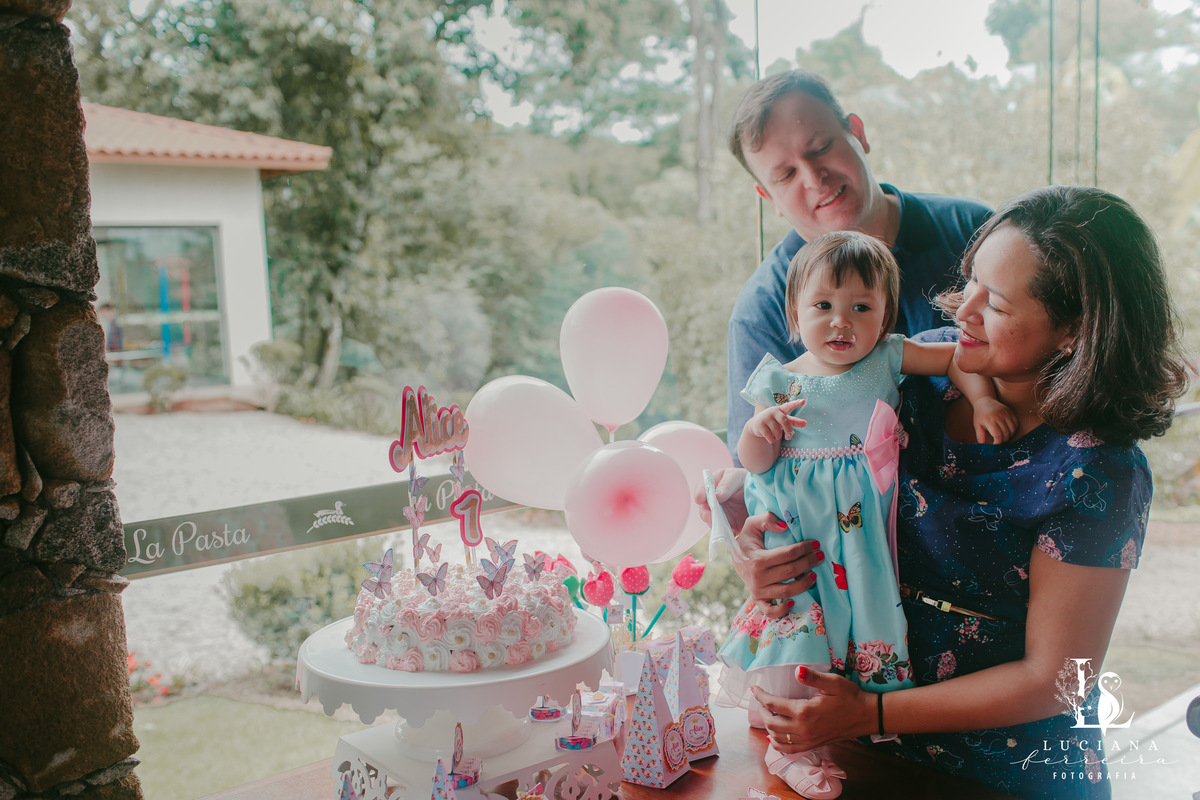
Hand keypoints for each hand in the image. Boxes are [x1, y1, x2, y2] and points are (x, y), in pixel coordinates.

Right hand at [694, 467, 748, 531]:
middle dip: (705, 512)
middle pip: (704, 508)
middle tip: (708, 516)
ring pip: (711, 520)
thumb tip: (716, 496)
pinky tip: (728, 531)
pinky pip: (723, 530)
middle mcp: (714, 500)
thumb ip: (726, 485)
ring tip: (718, 525)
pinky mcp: (729, 524)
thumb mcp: (737, 477)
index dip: (699, 494)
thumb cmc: (747, 480)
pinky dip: (724, 532)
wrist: (762, 493)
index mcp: (713, 485)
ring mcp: (720, 513)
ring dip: (713, 523)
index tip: (700, 499)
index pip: (702, 489)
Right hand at [733, 515, 822, 618]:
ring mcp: (757, 591)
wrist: (734, 557)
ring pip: (787, 591)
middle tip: (820, 556)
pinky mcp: (757, 599)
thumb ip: (766, 519)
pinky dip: (782, 610)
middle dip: (809, 562)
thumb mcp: (752, 524)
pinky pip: (770, 611)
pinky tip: (793, 602)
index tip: (815, 544)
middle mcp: (758, 577)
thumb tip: (785, 526)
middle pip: (791, 571)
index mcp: (758, 559)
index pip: (788, 554)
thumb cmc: (747, 540)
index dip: (804, 548)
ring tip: (815, 575)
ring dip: (804, 584)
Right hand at [746, 398, 805, 443]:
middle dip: (788, 431)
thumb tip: (805, 423)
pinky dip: (772, 440)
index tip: (803, 401)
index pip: (789, 406)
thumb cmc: (773, 422)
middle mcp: (773, 411)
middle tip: (789, 437)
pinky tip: (770, 438)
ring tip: (775, 435)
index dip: (796, 403)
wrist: (756, 425)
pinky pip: (770, 437)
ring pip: (777, 431)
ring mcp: (765, 418)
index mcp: (780, 409)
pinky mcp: (760, 425)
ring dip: (778, 437)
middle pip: (784, 421)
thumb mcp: (783, 420)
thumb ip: (794, 421)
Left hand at [750, 667, 874, 751]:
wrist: (866, 716)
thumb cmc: (850, 697)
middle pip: (771, 723)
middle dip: (762, 711)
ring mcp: (808, 740)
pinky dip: (778, 744)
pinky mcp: (813, 745)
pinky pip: (789, 750)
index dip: (761, 696)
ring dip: (768, 727)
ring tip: (767, 714)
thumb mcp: (833, 682)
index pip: (774, 705)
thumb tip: (797, 671)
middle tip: (760, 700)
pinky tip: (776, 735)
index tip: (755, 689)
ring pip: (778, 739)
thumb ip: (813, 677)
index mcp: (805, 712)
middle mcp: (803, 729)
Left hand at [972, 397, 1017, 443]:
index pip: (998, 435)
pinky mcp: (1011, 412)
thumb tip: (983, 446)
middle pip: (1006, 433)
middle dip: (1003, 440)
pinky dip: (1014, 429)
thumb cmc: (980, 415)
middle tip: (999, 441)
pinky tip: (1008, 431)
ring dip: (1009, 436)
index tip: (995, 445)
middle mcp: (999, 416)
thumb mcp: (977, 425)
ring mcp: (1006, 413)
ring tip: (1003, 436)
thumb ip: (980, 436)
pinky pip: (1016, 423)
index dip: (998, 442)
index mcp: (990, 420)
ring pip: (1013, 429)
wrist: (985, 401)